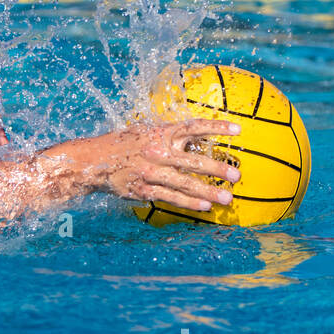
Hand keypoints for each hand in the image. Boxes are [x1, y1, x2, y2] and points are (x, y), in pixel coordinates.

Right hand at [88, 119, 240, 212]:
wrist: (94, 160)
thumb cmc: (124, 143)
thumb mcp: (145, 131)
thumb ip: (169, 133)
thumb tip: (194, 134)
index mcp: (161, 133)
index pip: (193, 127)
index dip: (217, 127)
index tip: (239, 130)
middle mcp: (158, 152)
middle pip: (194, 160)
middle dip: (218, 169)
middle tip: (237, 176)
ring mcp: (151, 172)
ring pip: (185, 183)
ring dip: (208, 192)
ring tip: (227, 199)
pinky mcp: (144, 189)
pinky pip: (171, 197)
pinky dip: (189, 202)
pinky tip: (205, 206)